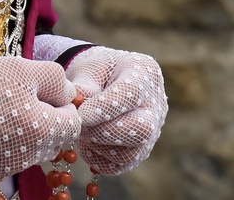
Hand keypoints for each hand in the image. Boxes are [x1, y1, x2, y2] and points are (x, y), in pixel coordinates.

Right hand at [0, 56, 80, 189]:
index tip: (44, 92)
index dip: (63, 106)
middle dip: (44, 121)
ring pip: (27, 152)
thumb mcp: (24, 68)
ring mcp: (4, 171)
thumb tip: (71, 95)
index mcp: (43, 131)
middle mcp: (27, 157)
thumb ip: (56, 81)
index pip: (73, 125)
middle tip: (18, 97)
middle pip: (51, 141)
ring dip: (21, 134)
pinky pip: (2, 161)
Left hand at [66, 46, 166, 174]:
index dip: (106, 108)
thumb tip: (77, 103)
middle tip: (80, 125)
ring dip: (100, 147)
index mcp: (144, 72)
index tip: (82, 114)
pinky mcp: (140, 150)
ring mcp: (152, 130)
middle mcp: (156, 104)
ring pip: (131, 153)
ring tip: (81, 132)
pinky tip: (86, 144)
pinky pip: (122, 165)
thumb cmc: (97, 70)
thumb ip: (84, 86)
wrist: (104, 79)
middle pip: (141, 129)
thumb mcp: (89, 68)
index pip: (131, 94)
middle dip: (105, 131)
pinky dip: (99, 160)